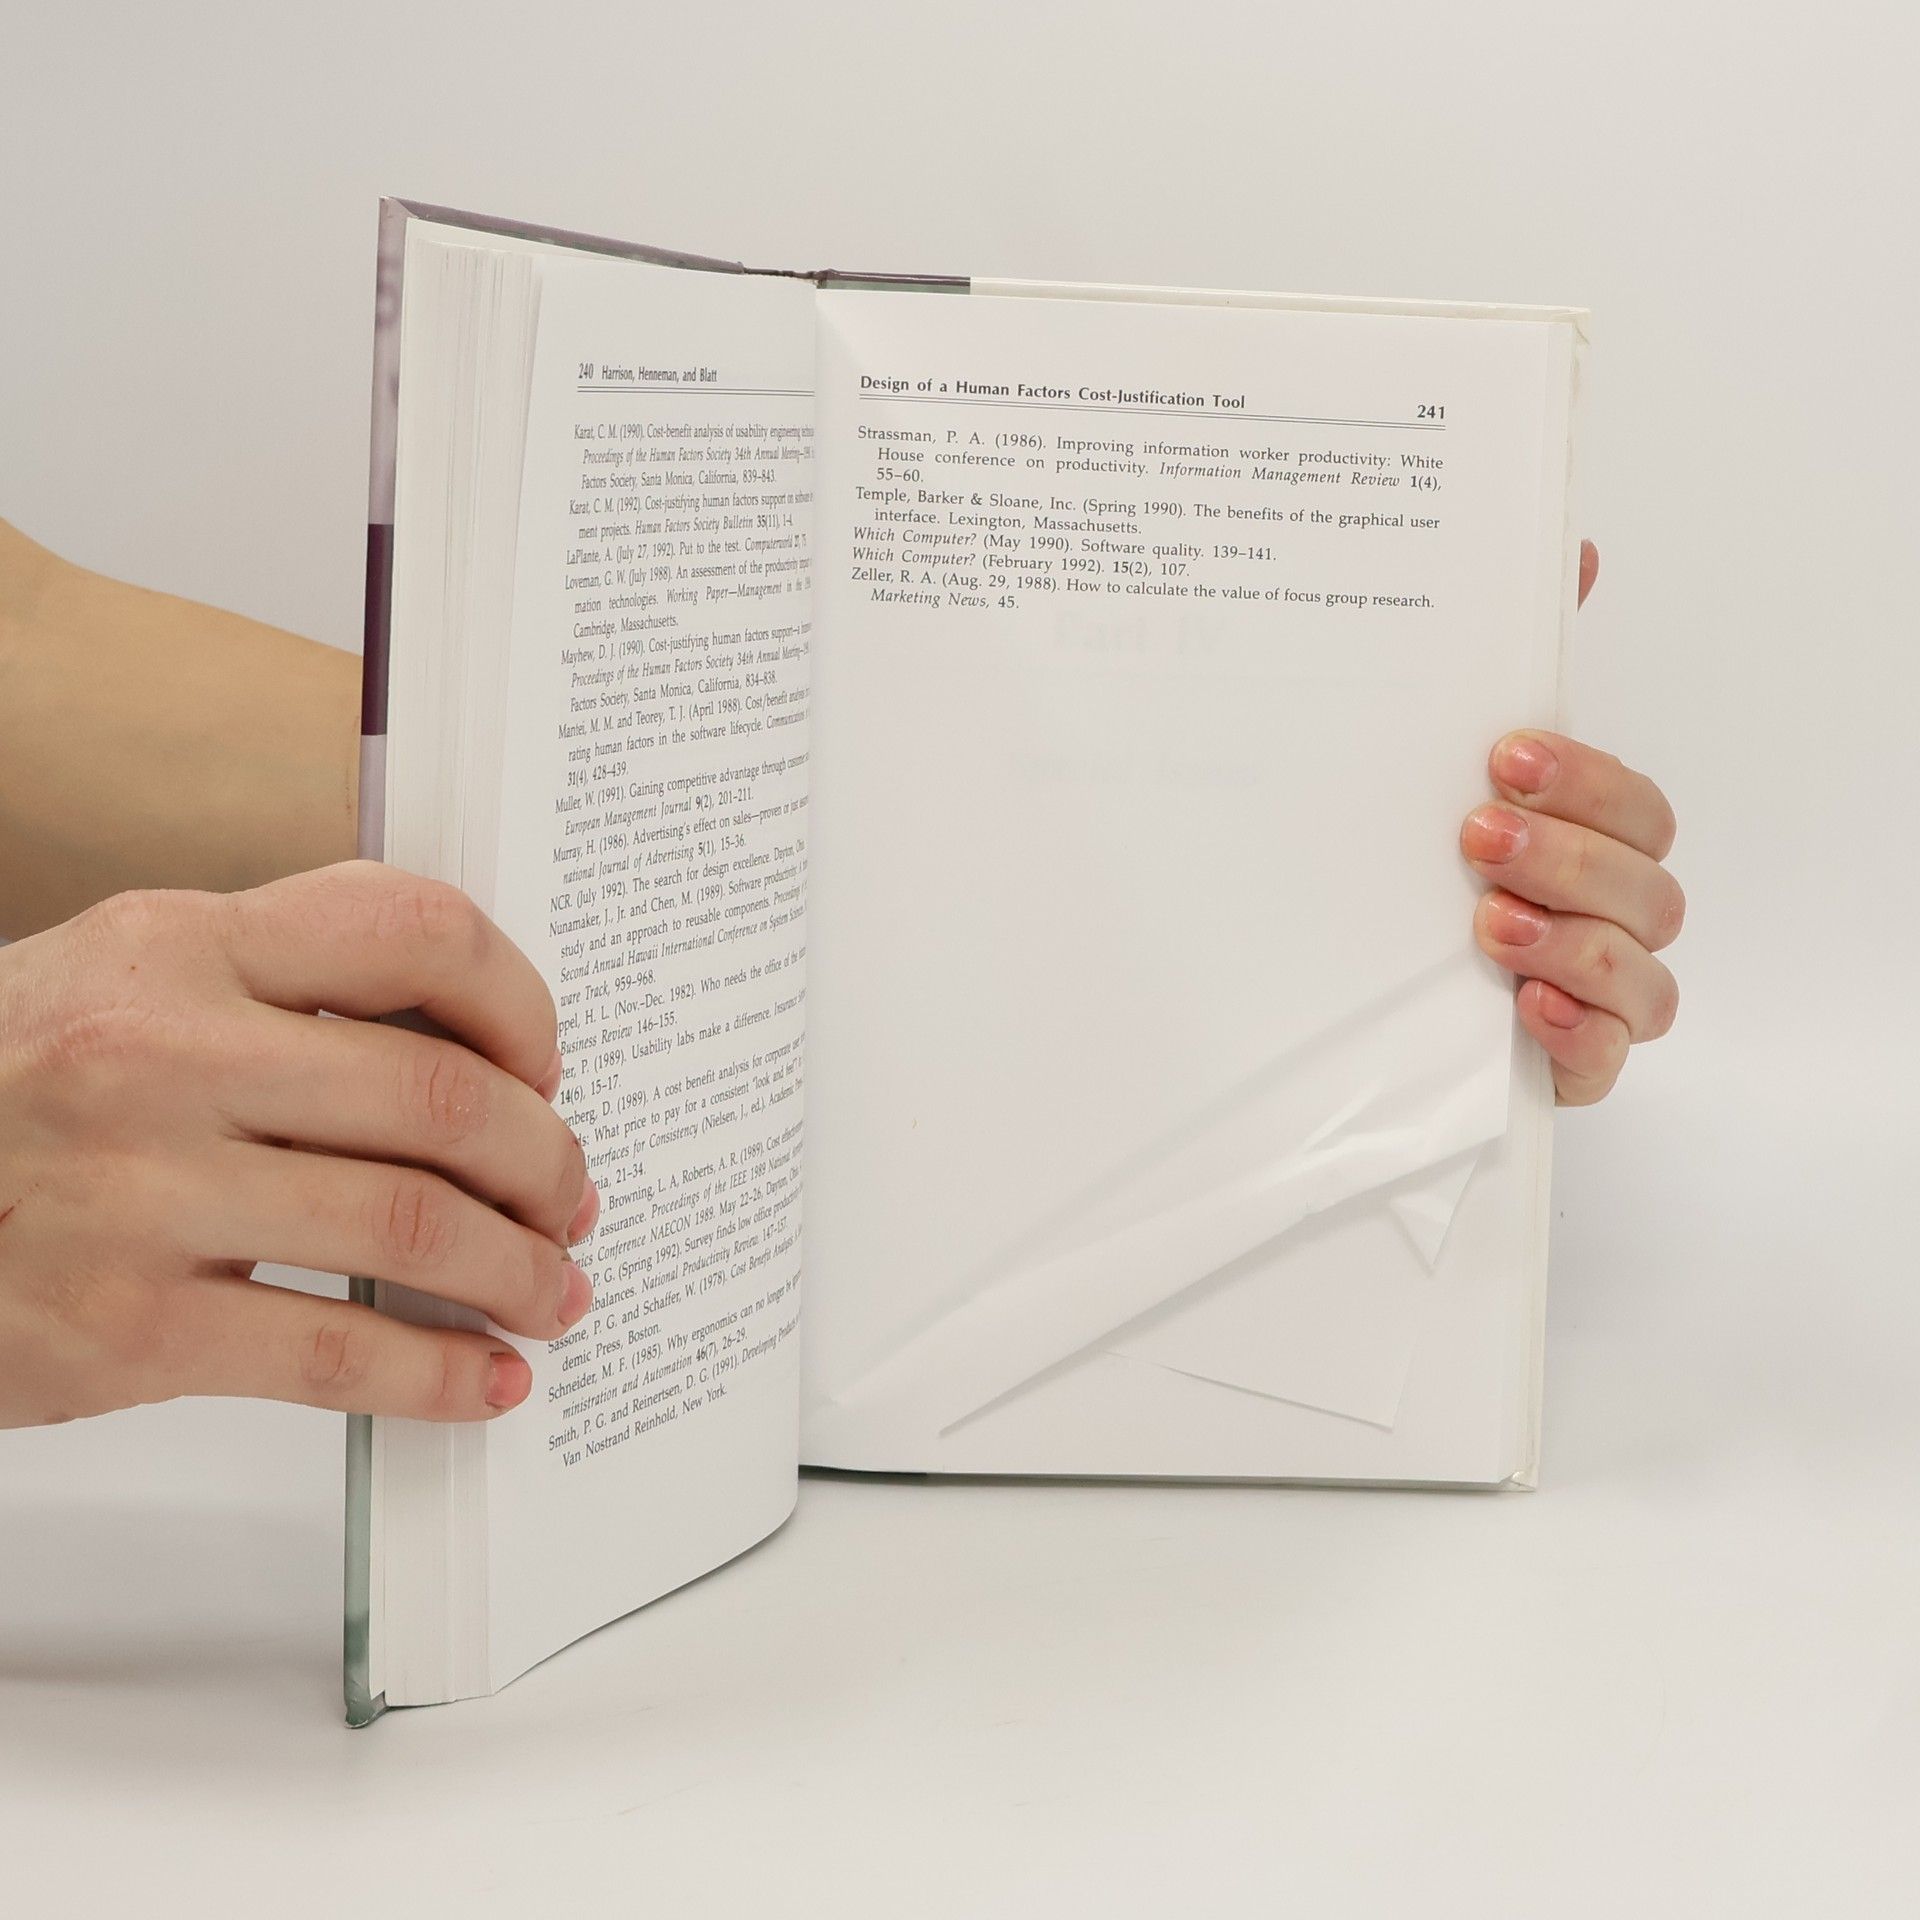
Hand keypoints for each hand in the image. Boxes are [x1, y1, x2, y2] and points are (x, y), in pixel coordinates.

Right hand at [0, 862, 596, 1427]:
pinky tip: (488, 1378)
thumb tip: (469, 1055)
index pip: (413, 929)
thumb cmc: (4, 1093)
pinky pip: (341, 1353)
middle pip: (445, 1097)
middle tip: (570, 1199)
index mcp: (181, 946)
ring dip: (519, 1270)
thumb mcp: (122, 985)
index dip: (520, 1003)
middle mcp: (165, 1053)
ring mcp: (144, 1192)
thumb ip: (279, 992)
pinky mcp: (127, 1329)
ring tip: (554, 1290)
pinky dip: (443, 1374)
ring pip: (413, 1225)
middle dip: (547, 1162)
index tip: (546, 1067)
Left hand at [1464, 542, 1683, 1104]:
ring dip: (1571, 941)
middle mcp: (1611, 915)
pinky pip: (1605, 1060)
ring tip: (1486, 924)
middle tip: (1477, 836)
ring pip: (1639, 974)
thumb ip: (1512, 668)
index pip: (1634, 807)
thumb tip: (1573, 549)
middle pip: (1645, 884)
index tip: (1504, 757)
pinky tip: (1522, 1005)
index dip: (1585, 779)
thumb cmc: (1424, 869)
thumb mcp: (1440, 769)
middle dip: (1566, 856)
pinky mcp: (1569, 1066)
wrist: (1362, 993)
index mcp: (1594, 841)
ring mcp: (1598, 994)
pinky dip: (1575, 1034)